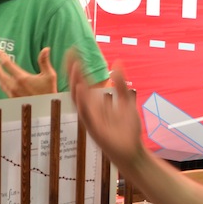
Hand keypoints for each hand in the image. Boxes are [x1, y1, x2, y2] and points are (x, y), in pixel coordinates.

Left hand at [0, 47, 57, 96]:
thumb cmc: (48, 92)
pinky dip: (2, 83)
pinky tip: (3, 82)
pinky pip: (4, 90)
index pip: (7, 64)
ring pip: (0, 82)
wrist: (46, 109)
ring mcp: (12, 94)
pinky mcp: (13, 100)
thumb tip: (46, 49)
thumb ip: (44, 61)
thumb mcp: (49, 76)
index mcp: (21, 78)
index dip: (2, 56)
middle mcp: (14, 86)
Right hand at [68, 52, 144, 171]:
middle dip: (73, 72)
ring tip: (74, 67)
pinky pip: (85, 114)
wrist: (131, 152)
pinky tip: (81, 90)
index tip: (74, 51)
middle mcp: (90, 110)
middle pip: (77, 87)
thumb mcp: (127, 102)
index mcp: (95, 103)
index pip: (83, 82)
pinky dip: (82, 102)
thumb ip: (122, 84)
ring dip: (75, 84)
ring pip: (78, 100)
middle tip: (70, 54)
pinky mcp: (94, 129)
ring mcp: (90, 119)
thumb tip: (118, 64)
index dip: (78, 67)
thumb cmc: (127, 130)